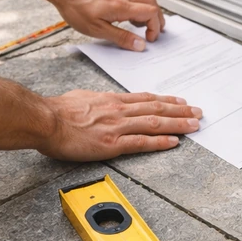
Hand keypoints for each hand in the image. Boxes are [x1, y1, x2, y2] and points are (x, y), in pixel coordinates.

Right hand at [38, 91, 202, 160]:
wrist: (44, 120)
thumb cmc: (57, 111)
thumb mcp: (83, 98)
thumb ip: (99, 101)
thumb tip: (104, 101)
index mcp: (111, 100)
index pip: (145, 99)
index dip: (166, 101)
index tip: (181, 102)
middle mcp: (119, 110)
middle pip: (156, 109)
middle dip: (180, 111)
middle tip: (198, 113)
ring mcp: (117, 126)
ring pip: (155, 123)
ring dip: (178, 124)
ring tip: (194, 126)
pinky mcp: (112, 143)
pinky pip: (142, 142)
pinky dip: (160, 142)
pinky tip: (175, 142)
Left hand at [51, 0, 165, 51]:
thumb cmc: (75, 6)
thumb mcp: (97, 29)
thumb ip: (121, 37)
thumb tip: (139, 45)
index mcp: (122, 7)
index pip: (151, 14)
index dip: (155, 28)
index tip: (149, 38)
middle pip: (153, 3)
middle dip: (157, 19)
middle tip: (152, 31)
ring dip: (149, 11)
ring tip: (141, 23)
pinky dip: (139, 4)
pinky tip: (129, 12)